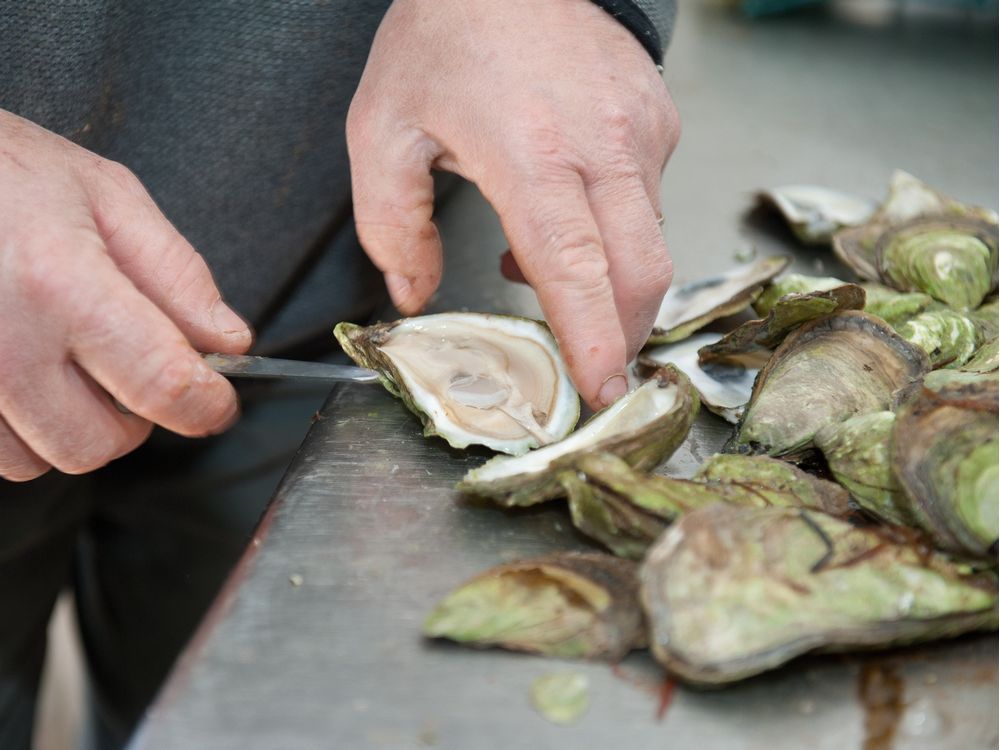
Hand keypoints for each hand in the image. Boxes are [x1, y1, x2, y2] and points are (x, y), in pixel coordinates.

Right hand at [0, 111, 250, 480]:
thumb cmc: (2, 172)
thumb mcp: (105, 195)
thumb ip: (177, 274)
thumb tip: (230, 343)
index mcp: (59, 282)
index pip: (161, 383)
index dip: (206, 405)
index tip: (216, 402)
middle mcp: (1, 341)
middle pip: (98, 442)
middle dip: (131, 418)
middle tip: (127, 368)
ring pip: (38, 460)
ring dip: (69, 426)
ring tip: (62, 362)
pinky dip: (18, 430)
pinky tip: (21, 374)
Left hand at [347, 0, 678, 409]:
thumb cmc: (444, 36)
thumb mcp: (383, 128)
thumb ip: (392, 226)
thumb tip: (416, 297)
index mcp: (530, 152)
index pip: (574, 267)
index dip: (590, 338)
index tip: (602, 390)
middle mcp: (603, 144)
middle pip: (640, 272)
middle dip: (622, 336)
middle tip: (592, 369)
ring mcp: (643, 130)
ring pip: (647, 241)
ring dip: (607, 281)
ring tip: (544, 265)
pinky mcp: (661, 120)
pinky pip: (647, 201)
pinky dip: (613, 232)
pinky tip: (567, 212)